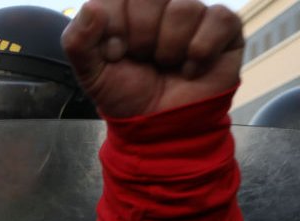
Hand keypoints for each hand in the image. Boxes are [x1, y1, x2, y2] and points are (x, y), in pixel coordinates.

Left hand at [62, 0, 242, 117]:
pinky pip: (218, 19)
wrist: (159, 127)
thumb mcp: (91, 74)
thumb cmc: (127, 95)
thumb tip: (92, 7)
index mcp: (125, 8)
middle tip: (142, 59)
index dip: (115, 24)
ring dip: (169, 49)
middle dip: (142, 36)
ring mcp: (193, 14)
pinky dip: (200, 52)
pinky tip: (190, 69)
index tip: (114, 53)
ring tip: (166, 66)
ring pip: (184, 8)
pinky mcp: (224, 27)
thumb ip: (78, 41)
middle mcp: (159, 5)